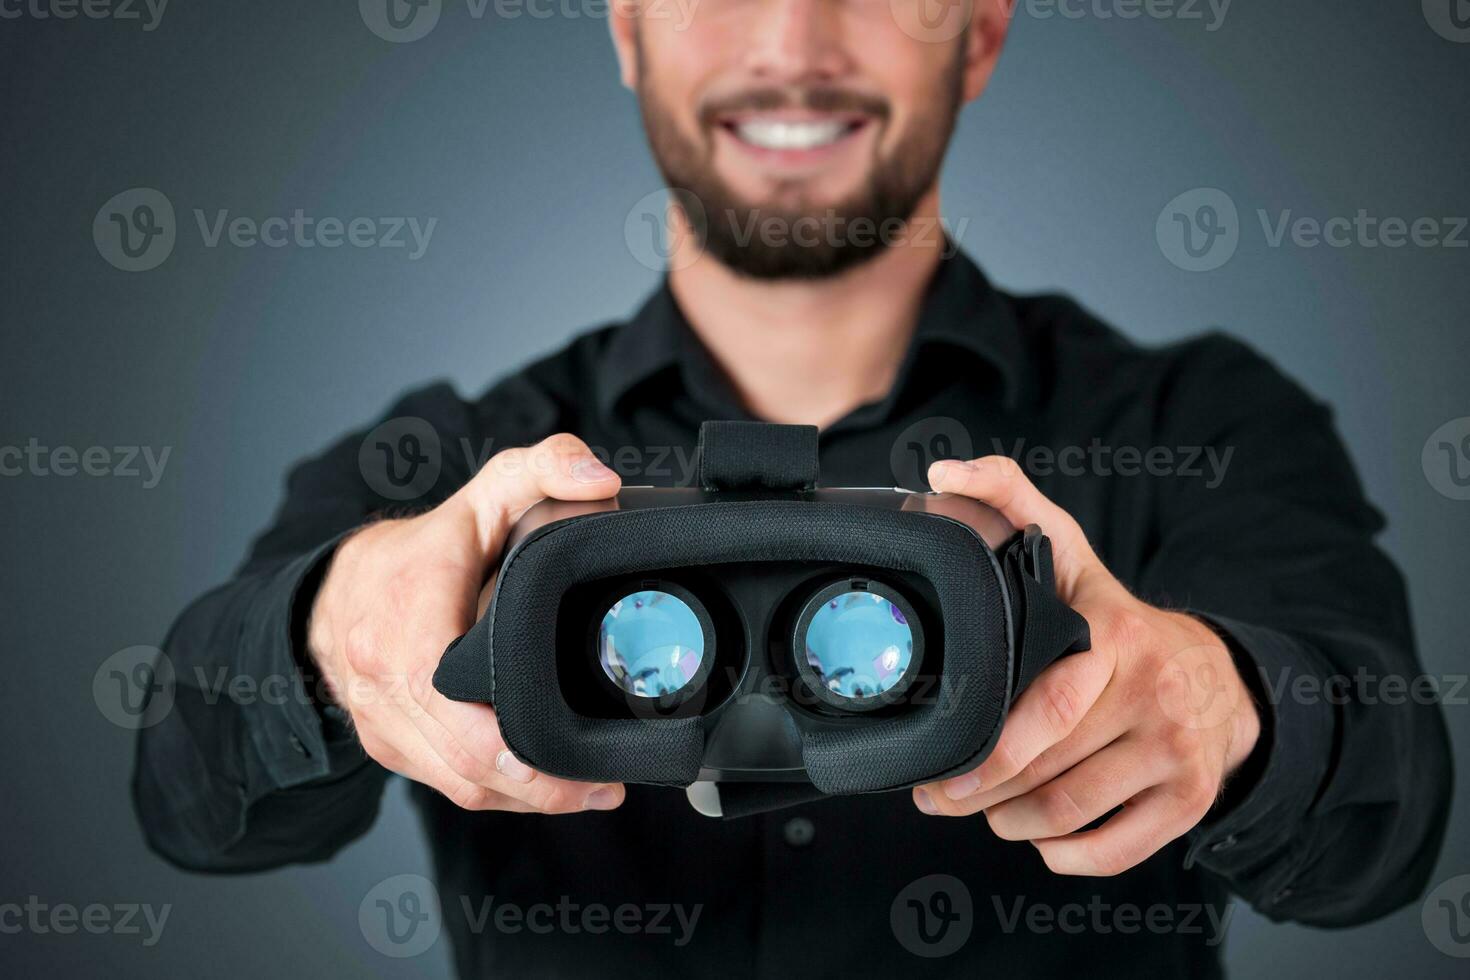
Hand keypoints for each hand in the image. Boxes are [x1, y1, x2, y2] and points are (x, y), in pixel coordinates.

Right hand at [307, 433, 626, 813]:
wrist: (334, 591)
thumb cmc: (417, 550)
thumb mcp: (482, 494)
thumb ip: (544, 468)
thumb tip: (601, 481)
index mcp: (406, 628)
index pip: (459, 709)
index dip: (518, 748)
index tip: (580, 762)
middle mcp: (385, 686)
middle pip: (466, 764)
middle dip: (538, 787)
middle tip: (603, 788)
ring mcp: (384, 723)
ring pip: (458, 785)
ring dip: (523, 799)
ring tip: (589, 793)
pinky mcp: (390, 746)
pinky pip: (445, 784)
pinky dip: (495, 792)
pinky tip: (542, 789)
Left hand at [912, 456, 1260, 874]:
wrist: (1218, 672)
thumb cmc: (1117, 618)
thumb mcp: (1071, 552)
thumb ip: (1009, 499)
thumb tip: (942, 473)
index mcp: (1115, 638)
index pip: (1045, 709)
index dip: (987, 752)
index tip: (936, 773)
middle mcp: (1153, 695)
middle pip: (1048, 772)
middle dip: (981, 796)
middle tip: (942, 796)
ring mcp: (1179, 751)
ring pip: (1072, 815)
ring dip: (1013, 825)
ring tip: (985, 811)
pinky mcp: (1193, 798)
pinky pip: (1116, 852)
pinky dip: (1067, 855)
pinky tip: (1041, 836)